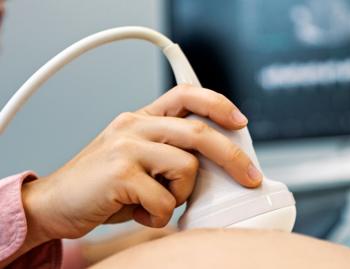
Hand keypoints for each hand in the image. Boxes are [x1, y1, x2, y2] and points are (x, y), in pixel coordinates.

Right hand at [21, 84, 262, 244]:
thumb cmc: (102, 186)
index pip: (185, 95)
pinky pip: (165, 200)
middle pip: (200, 131)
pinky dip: (159, 215)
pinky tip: (140, 213)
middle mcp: (134, 125)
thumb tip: (216, 164)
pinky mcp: (121, 173)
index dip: (218, 104)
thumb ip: (169, 152)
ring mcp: (127, 147)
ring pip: (187, 167)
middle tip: (249, 176)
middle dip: (233, 156)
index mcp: (140, 119)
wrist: (53, 204)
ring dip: (180, 194)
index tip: (240, 121)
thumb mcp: (136, 159)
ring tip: (156, 201)